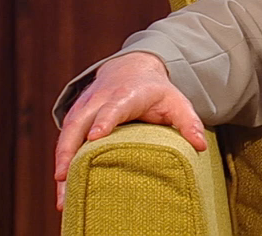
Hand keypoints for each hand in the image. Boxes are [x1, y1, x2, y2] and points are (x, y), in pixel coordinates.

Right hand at [53, 52, 207, 210]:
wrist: (131, 68)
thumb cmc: (155, 91)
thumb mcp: (177, 101)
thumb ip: (189, 122)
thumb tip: (201, 146)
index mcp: (127, 95)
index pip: (113, 107)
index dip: (105, 121)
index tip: (96, 136)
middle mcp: (100, 100)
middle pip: (80, 124)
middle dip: (70, 150)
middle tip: (64, 178)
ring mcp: (84, 108)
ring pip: (67, 134)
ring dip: (61, 162)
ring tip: (60, 193)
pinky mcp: (75, 117)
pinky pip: (64, 139)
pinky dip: (61, 161)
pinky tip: (61, 187)